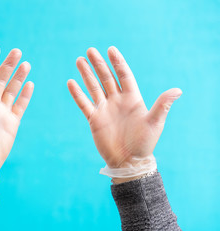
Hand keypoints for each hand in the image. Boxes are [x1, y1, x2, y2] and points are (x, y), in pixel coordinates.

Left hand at [0, 46, 33, 173]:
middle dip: (8, 66)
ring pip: (12, 91)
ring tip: (26, 64)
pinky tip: (29, 84)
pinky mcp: (11, 123)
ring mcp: (1, 113)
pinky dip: (25, 96)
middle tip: (17, 51)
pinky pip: (19, 106)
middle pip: (0, 81)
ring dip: (18, 78)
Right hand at [67, 46, 181, 169]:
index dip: (118, 63)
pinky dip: (77, 94)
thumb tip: (178, 90)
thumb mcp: (154, 123)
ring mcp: (104, 109)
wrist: (129, 162)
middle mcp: (117, 101)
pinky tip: (71, 82)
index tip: (111, 49)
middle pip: (106, 78)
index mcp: (132, 99)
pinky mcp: (94, 119)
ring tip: (79, 60)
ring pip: (93, 87)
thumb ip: (162, 105)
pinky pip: (84, 104)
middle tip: (90, 50)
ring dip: (86, 74)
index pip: (124, 76)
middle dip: (99, 64)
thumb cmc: (144, 143)